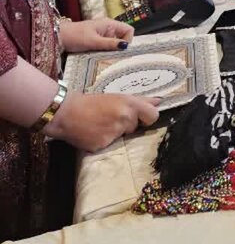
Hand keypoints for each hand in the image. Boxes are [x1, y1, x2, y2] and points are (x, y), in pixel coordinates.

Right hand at [45, 92, 160, 152]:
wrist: (66, 113)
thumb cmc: (93, 103)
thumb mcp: (118, 97)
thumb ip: (140, 100)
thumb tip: (160, 101)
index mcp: (130, 104)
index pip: (153, 116)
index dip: (148, 118)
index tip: (140, 118)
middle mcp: (125, 118)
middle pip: (136, 127)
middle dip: (128, 125)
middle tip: (111, 119)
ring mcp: (114, 133)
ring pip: (123, 137)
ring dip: (115, 133)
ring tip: (101, 125)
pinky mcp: (103, 145)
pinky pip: (110, 146)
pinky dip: (103, 141)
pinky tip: (94, 133)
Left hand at [59, 18, 133, 53]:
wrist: (57, 38)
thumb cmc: (74, 36)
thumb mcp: (93, 41)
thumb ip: (110, 44)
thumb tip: (126, 46)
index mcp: (109, 24)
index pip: (128, 30)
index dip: (128, 40)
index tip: (121, 49)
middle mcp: (108, 29)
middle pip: (122, 38)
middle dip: (118, 48)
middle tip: (112, 57)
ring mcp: (102, 36)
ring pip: (113, 45)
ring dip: (110, 52)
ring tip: (103, 58)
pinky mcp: (96, 42)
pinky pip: (106, 48)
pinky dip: (104, 54)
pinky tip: (98, 58)